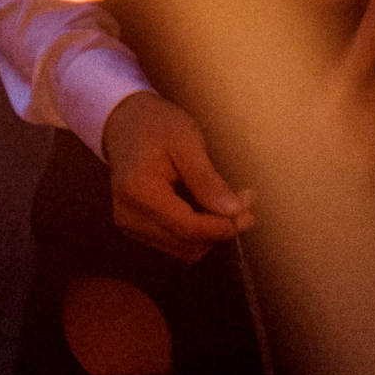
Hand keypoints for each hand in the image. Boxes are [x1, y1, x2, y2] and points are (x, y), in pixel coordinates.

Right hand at [101, 92, 253, 263]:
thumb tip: (234, 212)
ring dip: (211, 233)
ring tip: (230, 204)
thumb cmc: (158, 126)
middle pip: (185, 243)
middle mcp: (128, 216)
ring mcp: (129, 225)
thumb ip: (208, 181)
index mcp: (138, 191)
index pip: (186, 227)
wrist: (126, 124)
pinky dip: (197, 232)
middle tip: (245, 202)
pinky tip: (210, 208)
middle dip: (220, 229)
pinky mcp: (135, 228)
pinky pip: (174, 243)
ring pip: (182, 249)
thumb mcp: (188, 144)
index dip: (221, 227)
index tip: (248, 214)